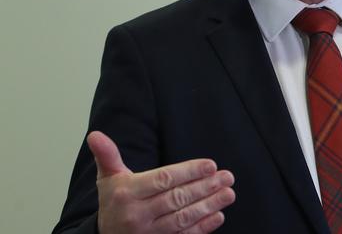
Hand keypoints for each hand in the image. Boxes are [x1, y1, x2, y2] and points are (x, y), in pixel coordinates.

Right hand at [87, 131, 234, 233]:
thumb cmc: (112, 202)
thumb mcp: (108, 178)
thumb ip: (107, 155)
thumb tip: (95, 135)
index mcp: (127, 193)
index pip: (163, 179)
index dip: (189, 172)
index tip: (211, 165)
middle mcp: (138, 215)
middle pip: (177, 199)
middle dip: (205, 187)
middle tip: (227, 177)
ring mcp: (148, 233)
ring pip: (183, 218)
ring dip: (209, 206)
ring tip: (228, 194)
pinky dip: (203, 227)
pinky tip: (218, 216)